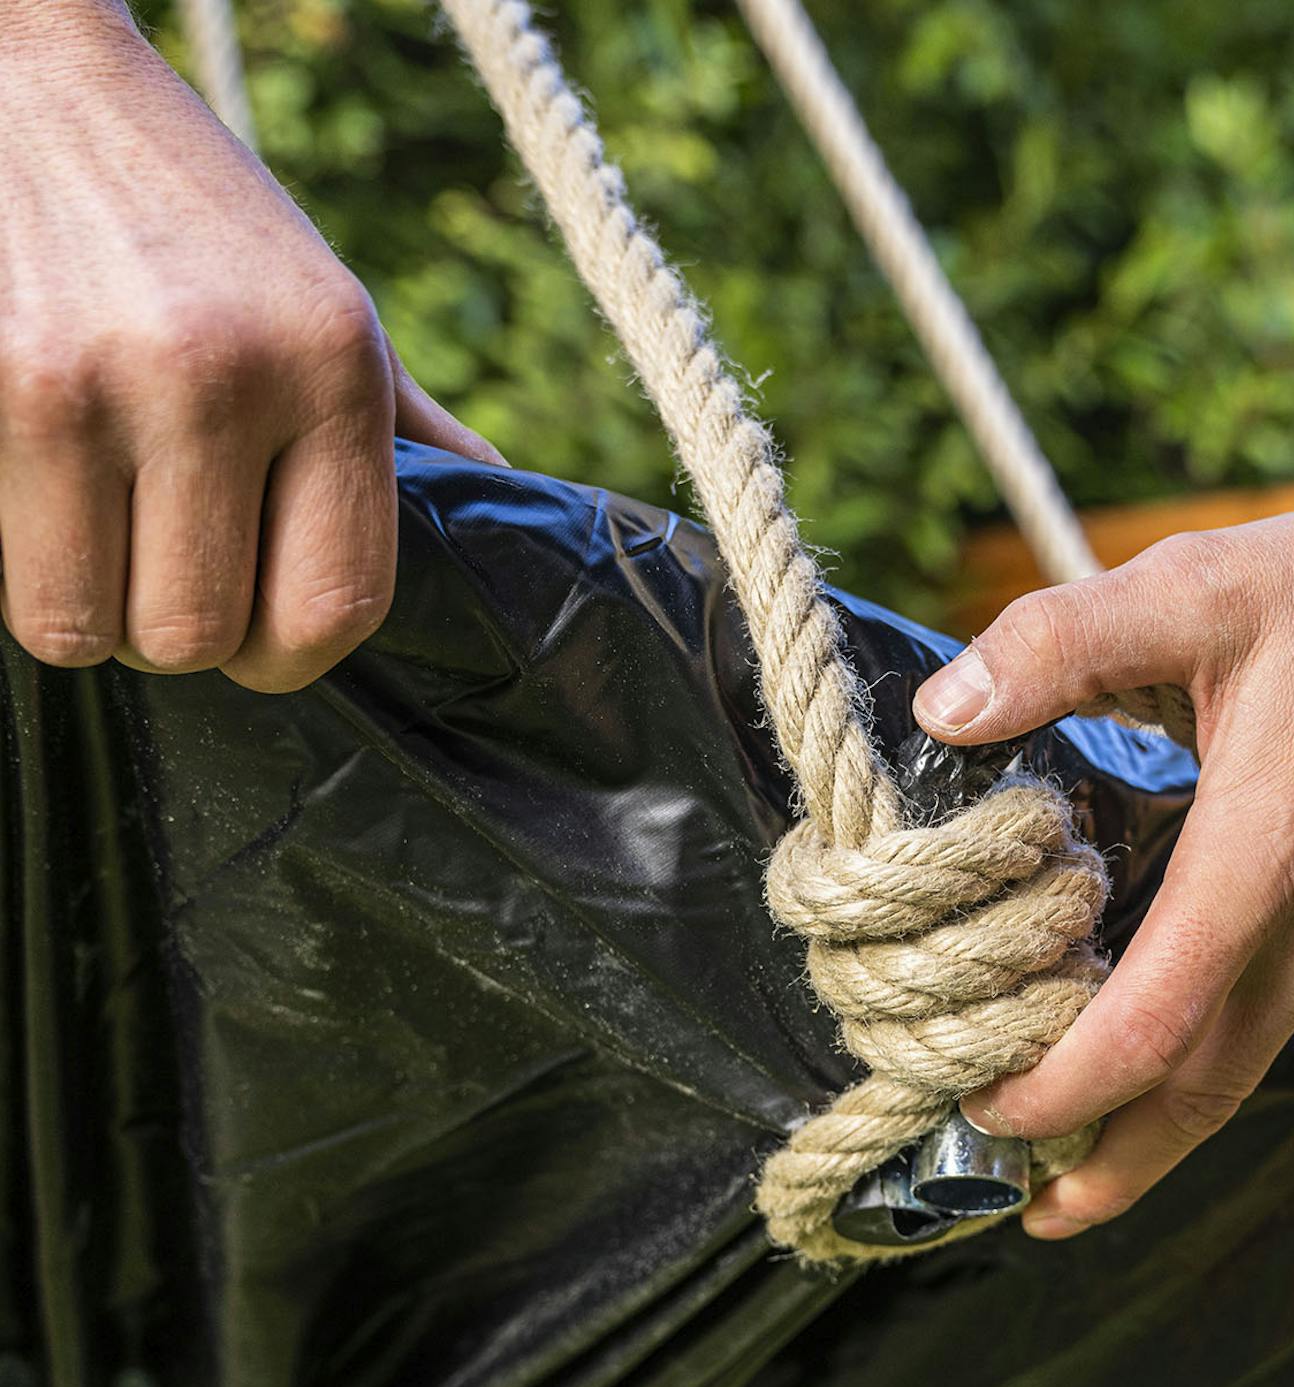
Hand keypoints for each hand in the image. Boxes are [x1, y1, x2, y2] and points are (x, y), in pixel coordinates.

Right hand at [0, 2, 500, 692]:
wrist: (37, 82)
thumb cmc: (202, 221)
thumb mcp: (332, 310)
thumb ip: (405, 426)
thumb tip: (504, 514)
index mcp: (334, 369)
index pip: (338, 605)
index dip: (294, 657)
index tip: (265, 639)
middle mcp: (225, 375)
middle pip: (206, 635)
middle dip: (185, 638)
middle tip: (167, 579)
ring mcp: (98, 381)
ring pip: (95, 626)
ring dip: (98, 617)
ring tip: (105, 550)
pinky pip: (11, 574)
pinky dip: (29, 574)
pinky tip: (49, 511)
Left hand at [913, 446, 1293, 1235]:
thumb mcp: (1198, 587)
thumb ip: (1058, 644)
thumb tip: (943, 710)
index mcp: (1261, 867)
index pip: (1147, 1037)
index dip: (1060, 1097)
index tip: (990, 1119)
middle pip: (1201, 1097)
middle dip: (1112, 1169)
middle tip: (1036, 1212)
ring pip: (1254, 1049)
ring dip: (1169, 1089)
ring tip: (1085, 1096)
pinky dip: (1237, 1015)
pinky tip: (1191, 979)